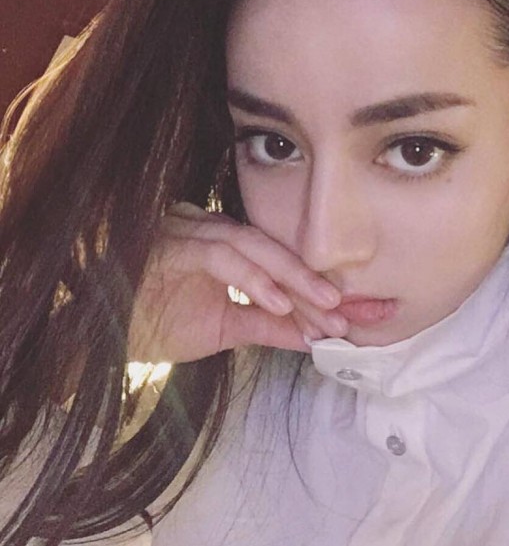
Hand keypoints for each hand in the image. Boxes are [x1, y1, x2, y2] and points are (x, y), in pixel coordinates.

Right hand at [129, 202, 346, 362]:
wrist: (95, 336)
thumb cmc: (153, 324)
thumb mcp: (224, 328)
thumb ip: (268, 326)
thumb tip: (315, 335)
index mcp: (224, 246)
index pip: (279, 259)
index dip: (317, 286)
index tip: (354, 314)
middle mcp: (209, 230)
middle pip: (273, 247)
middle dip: (315, 279)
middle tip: (353, 310)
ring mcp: (188, 231)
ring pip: (251, 243)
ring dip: (292, 276)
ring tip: (326, 308)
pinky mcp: (171, 244)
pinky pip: (219, 254)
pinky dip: (252, 277)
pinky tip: (278, 303)